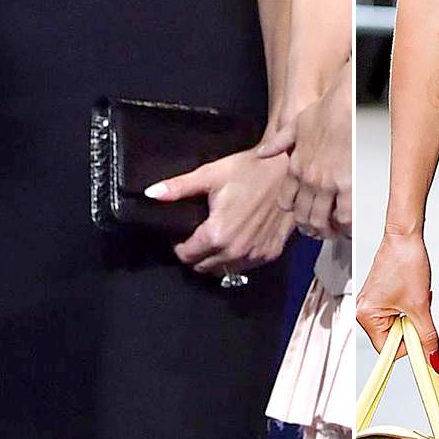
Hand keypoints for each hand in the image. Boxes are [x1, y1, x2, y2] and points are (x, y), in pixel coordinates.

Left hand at [146, 147, 293, 274]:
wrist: (287, 169)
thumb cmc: (250, 169)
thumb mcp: (211, 174)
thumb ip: (179, 187)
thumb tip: (151, 194)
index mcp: (217, 234)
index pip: (186, 256)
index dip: (180, 246)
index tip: (182, 236)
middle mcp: (236, 251)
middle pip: (203, 267)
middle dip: (196, 254)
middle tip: (199, 234)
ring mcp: (255, 255)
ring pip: (224, 269)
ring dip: (217, 258)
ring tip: (218, 236)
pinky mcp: (270, 253)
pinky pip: (247, 265)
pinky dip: (239, 257)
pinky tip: (239, 237)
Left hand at [271, 73, 352, 238]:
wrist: (346, 104)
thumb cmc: (325, 111)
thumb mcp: (295, 124)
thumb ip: (278, 142)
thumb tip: (263, 153)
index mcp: (296, 167)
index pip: (287, 202)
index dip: (294, 211)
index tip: (302, 214)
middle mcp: (309, 179)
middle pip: (303, 217)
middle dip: (310, 227)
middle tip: (318, 230)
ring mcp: (327, 185)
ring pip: (321, 221)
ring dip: (326, 230)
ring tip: (333, 231)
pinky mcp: (347, 186)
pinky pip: (344, 217)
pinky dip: (346, 226)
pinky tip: (349, 225)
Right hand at [356, 231, 438, 370]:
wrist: (405, 235)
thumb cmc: (405, 260)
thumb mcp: (420, 305)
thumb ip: (427, 337)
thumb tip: (431, 360)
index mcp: (367, 315)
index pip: (389, 350)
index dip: (409, 346)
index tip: (424, 343)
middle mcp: (365, 310)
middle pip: (393, 338)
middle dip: (412, 327)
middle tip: (419, 309)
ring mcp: (372, 302)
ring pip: (398, 325)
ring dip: (412, 316)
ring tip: (416, 297)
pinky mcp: (380, 295)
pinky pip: (397, 313)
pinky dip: (409, 307)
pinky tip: (413, 293)